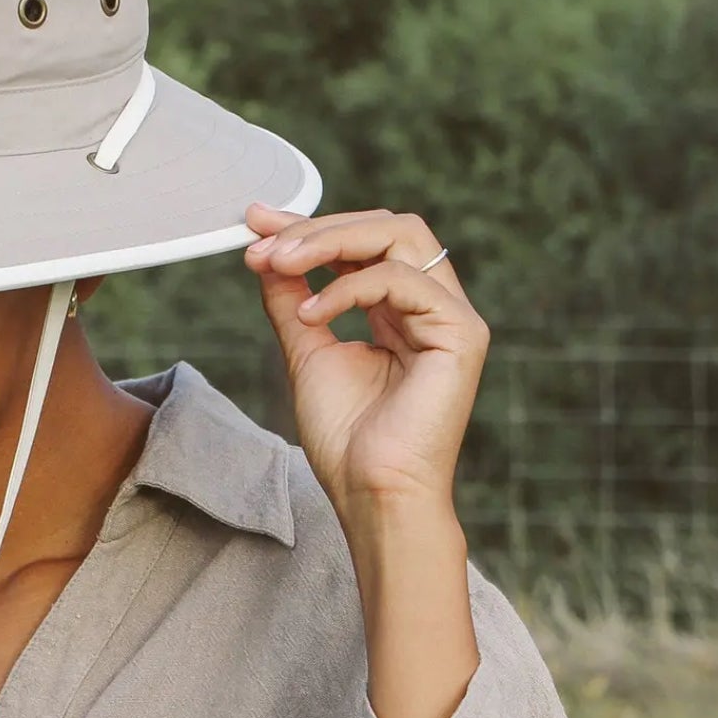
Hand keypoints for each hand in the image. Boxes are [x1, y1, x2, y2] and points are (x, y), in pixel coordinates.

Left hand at [243, 204, 488, 517]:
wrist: (372, 493)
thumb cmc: (346, 440)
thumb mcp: (307, 353)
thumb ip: (292, 300)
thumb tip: (266, 254)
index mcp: (399, 310)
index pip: (362, 244)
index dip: (309, 226)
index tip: (255, 223)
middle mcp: (430, 305)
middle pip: (387, 226)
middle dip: (318, 227)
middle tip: (263, 245)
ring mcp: (451, 316)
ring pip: (401, 236)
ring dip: (329, 242)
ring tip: (278, 266)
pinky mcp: (462, 333)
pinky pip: (403, 280)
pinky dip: (349, 287)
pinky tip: (311, 314)